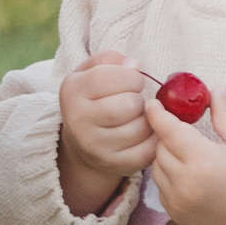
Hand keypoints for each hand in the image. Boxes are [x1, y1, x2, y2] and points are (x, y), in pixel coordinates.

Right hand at [56, 53, 155, 213]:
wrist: (82, 142)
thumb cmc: (93, 99)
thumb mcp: (91, 72)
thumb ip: (110, 60)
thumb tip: (134, 65)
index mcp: (72, 91)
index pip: (109, 77)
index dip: (131, 76)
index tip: (132, 81)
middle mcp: (79, 120)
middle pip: (128, 104)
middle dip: (139, 99)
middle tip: (134, 100)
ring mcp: (95, 146)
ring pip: (141, 128)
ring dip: (148, 119)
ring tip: (137, 116)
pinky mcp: (114, 164)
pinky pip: (148, 149)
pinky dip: (153, 138)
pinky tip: (144, 132)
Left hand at [140, 81, 225, 224]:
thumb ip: (225, 114)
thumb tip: (215, 89)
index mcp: (203, 161)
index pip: (169, 130)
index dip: (158, 115)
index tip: (153, 104)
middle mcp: (185, 183)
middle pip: (160, 149)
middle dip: (168, 136)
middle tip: (183, 131)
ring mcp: (178, 202)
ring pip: (157, 169)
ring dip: (166, 157)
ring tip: (187, 154)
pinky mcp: (176, 214)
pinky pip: (161, 189)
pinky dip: (168, 178)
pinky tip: (187, 175)